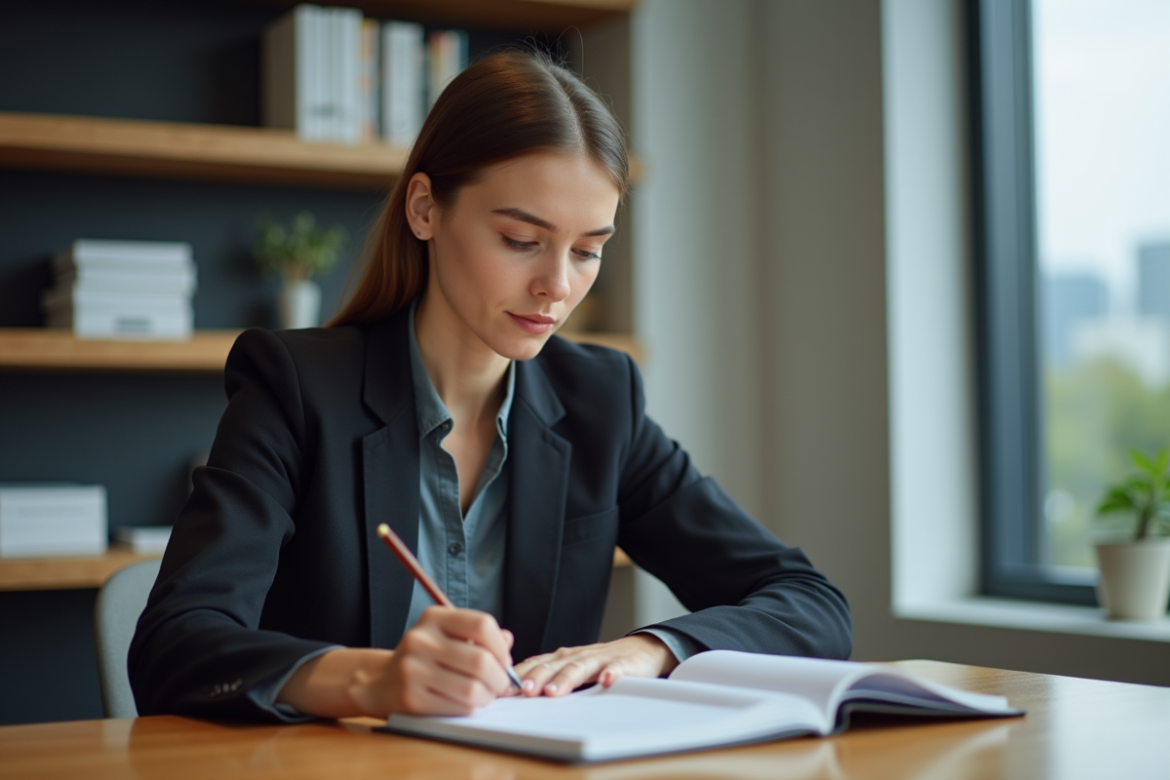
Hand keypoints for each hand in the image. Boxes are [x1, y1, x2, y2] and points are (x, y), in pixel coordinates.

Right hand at [356, 607, 515, 716]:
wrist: (381, 682)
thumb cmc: (424, 658)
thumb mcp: (447, 636)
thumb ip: (478, 636)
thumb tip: (508, 640)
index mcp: (434, 617)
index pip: (482, 625)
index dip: (501, 646)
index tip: (504, 660)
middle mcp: (421, 639)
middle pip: (481, 660)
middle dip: (500, 678)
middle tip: (500, 685)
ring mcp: (413, 669)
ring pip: (472, 688)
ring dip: (487, 696)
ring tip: (484, 695)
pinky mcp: (410, 698)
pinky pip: (457, 706)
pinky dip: (470, 708)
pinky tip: (466, 703)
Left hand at [513, 634, 678, 697]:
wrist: (641, 650)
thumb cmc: (599, 664)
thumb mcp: (571, 669)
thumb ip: (547, 678)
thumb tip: (514, 695)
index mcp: (562, 658)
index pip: (536, 664)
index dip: (519, 676)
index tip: (502, 690)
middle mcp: (577, 656)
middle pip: (554, 665)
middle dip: (537, 677)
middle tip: (524, 690)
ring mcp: (600, 659)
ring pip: (580, 667)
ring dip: (566, 678)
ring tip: (554, 692)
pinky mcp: (624, 663)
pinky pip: (617, 668)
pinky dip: (612, 673)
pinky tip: (607, 681)